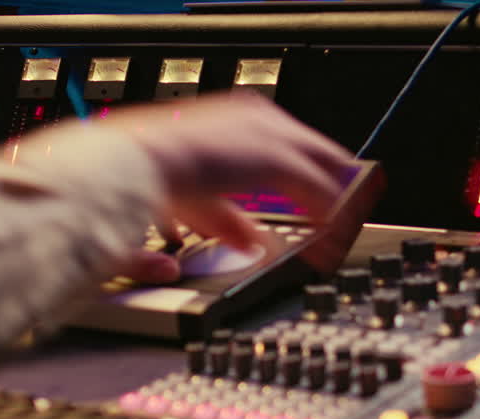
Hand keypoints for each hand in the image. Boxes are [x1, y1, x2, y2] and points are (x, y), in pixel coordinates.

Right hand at [102, 91, 361, 250]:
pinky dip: (330, 217)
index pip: (290, 143)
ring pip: (326, 168)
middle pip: (320, 150)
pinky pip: (319, 189)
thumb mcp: (191, 202)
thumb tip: (249, 240)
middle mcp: (257, 118)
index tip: (320, 202)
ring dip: (337, 204)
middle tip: (349, 217)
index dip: (309, 174)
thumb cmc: (143, 178)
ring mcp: (269, 134)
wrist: (131, 165)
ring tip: (343, 234)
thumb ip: (226, 220)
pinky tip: (331, 236)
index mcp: (233, 118)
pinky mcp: (276, 158)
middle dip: (337, 185)